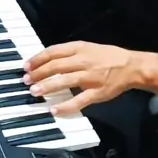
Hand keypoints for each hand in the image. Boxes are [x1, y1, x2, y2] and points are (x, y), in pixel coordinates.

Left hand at [23, 40, 143, 114]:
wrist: (131, 66)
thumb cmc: (107, 56)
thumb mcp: (87, 47)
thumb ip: (69, 53)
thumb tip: (47, 60)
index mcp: (79, 48)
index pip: (53, 52)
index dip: (38, 59)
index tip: (26, 66)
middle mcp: (83, 61)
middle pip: (56, 66)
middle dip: (38, 73)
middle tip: (26, 80)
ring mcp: (90, 78)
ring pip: (64, 81)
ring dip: (47, 86)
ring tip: (34, 91)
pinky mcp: (97, 93)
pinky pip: (79, 101)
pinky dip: (66, 106)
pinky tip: (54, 110)